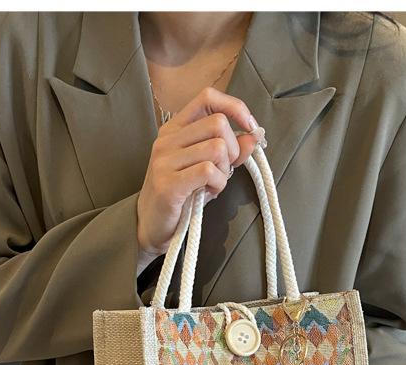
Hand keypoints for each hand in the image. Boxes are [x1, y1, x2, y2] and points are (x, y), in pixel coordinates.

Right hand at [137, 87, 265, 257]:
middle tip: (224, 170)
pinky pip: (208, 171)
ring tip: (214, 184)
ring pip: (216, 148)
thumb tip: (255, 134)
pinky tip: (209, 192)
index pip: (208, 97)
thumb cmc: (181, 196)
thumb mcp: (205, 167)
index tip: (249, 128)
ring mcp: (165, 161)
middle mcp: (167, 140)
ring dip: (225, 171)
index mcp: (175, 129)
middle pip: (218, 123)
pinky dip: (218, 184)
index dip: (235, 107)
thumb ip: (229, 150)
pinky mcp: (168, 184)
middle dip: (233, 149)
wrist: (151, 226)